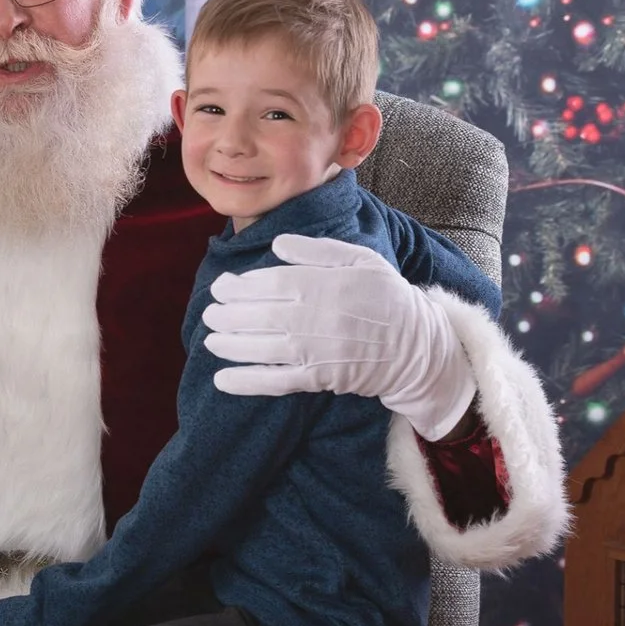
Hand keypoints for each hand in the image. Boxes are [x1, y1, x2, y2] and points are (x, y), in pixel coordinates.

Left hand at [203, 234, 477, 438]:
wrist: (415, 346)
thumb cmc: (385, 296)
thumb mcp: (360, 259)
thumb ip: (317, 250)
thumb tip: (277, 243)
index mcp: (325, 285)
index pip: (271, 284)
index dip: (241, 287)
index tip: (221, 286)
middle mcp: (315, 318)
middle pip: (260, 315)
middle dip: (228, 315)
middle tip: (209, 313)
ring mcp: (315, 351)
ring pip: (261, 348)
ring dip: (230, 345)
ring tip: (209, 339)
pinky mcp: (317, 378)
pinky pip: (275, 381)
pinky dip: (246, 382)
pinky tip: (222, 380)